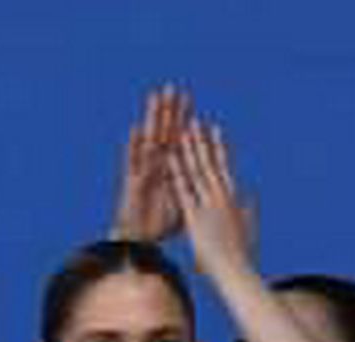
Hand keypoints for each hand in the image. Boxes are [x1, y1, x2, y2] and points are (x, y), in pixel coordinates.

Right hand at [111, 85, 189, 242]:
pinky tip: (136, 128)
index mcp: (172, 170)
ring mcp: (145, 170)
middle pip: (165, 133)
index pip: (181, 141)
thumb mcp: (189, 206)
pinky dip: (134, 145)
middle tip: (174, 88)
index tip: (193, 104)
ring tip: (155, 97)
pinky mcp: (132, 180)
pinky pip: (133, 160)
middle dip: (170, 112)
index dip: (186, 123)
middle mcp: (158, 166)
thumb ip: (201, 193)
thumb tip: (223, 189)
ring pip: (150, 138)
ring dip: (153, 118)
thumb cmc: (161, 224)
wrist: (140, 240)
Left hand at [166, 121, 258, 280]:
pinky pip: (182, 189)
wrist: (236, 273)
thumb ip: (248, 210)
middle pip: (210, 164)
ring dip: (188, 149)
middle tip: (194, 120)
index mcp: (233, 200)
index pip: (225, 168)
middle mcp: (222, 198)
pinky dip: (175, 171)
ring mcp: (209, 205)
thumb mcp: (247, 228)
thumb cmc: (242, 256)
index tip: (215, 129)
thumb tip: (251, 197)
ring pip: (196, 171)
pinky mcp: (195, 216)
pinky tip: (169, 156)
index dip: (218, 148)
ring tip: (181, 129)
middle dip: (201, 141)